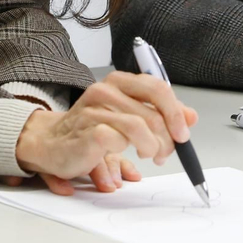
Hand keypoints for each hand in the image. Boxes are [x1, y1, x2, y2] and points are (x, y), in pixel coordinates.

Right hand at [12, 71, 198, 195]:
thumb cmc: (89, 131)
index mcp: (119, 82)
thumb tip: (191, 116)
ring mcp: (96, 109)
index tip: (183, 134)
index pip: (158, 88)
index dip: (176, 113)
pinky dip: (128, 154)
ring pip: (141, 126)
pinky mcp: (88, 130)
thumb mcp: (128, 118)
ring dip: (153, 147)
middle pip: (154, 109)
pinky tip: (126, 160)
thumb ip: (159, 114)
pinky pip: (120, 140)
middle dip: (168, 136)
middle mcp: (107, 90)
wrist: (51, 145)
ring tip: (150, 156)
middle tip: (166, 153)